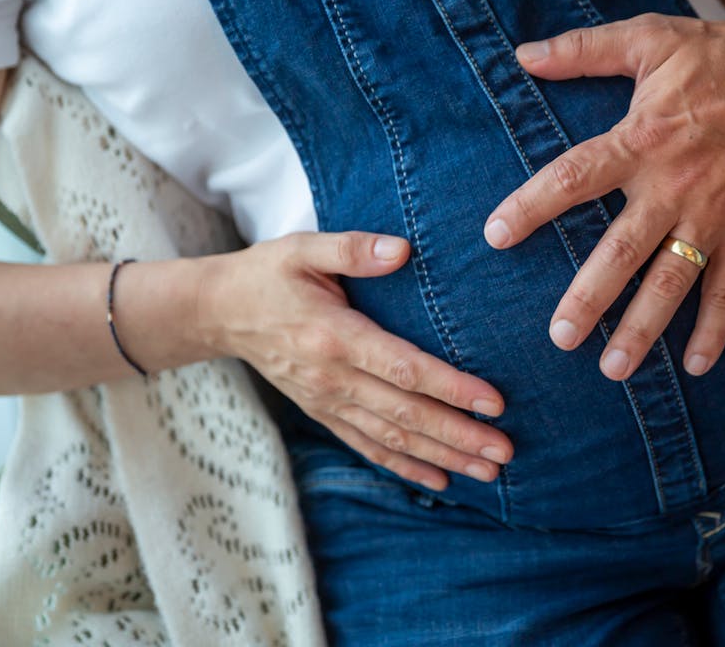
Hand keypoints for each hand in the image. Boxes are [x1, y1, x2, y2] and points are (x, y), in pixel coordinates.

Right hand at [200, 231, 513, 490]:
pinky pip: (368, 446)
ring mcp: (326, 402)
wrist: (219, 312)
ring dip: (442, 456)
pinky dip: (404, 465)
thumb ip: (353, 249)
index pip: (403, 369)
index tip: (494, 402)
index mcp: (335, 337)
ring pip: (392, 438)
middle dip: (459, 435)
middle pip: (405, 414)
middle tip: (505, 451)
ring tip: (487, 471)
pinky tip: (440, 477)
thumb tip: (402, 250)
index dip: (451, 388)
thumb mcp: (304, 248)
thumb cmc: (269, 273)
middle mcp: (332, 379)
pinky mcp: (323, 413)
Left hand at [485, 14, 724, 379]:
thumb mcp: (650, 39)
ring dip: (642, 328)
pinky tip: (695, 365)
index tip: (495, 235)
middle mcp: (673, 185)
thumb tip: (523, 54)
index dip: (532, 205)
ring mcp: (714, 215)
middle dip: (589, 296)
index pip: (574, 177)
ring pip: (671, 282)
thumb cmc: (723, 58)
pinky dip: (716, 329)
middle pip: (621, 250)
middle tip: (560, 337)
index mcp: (642, 139)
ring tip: (613, 369)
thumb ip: (583, 49)